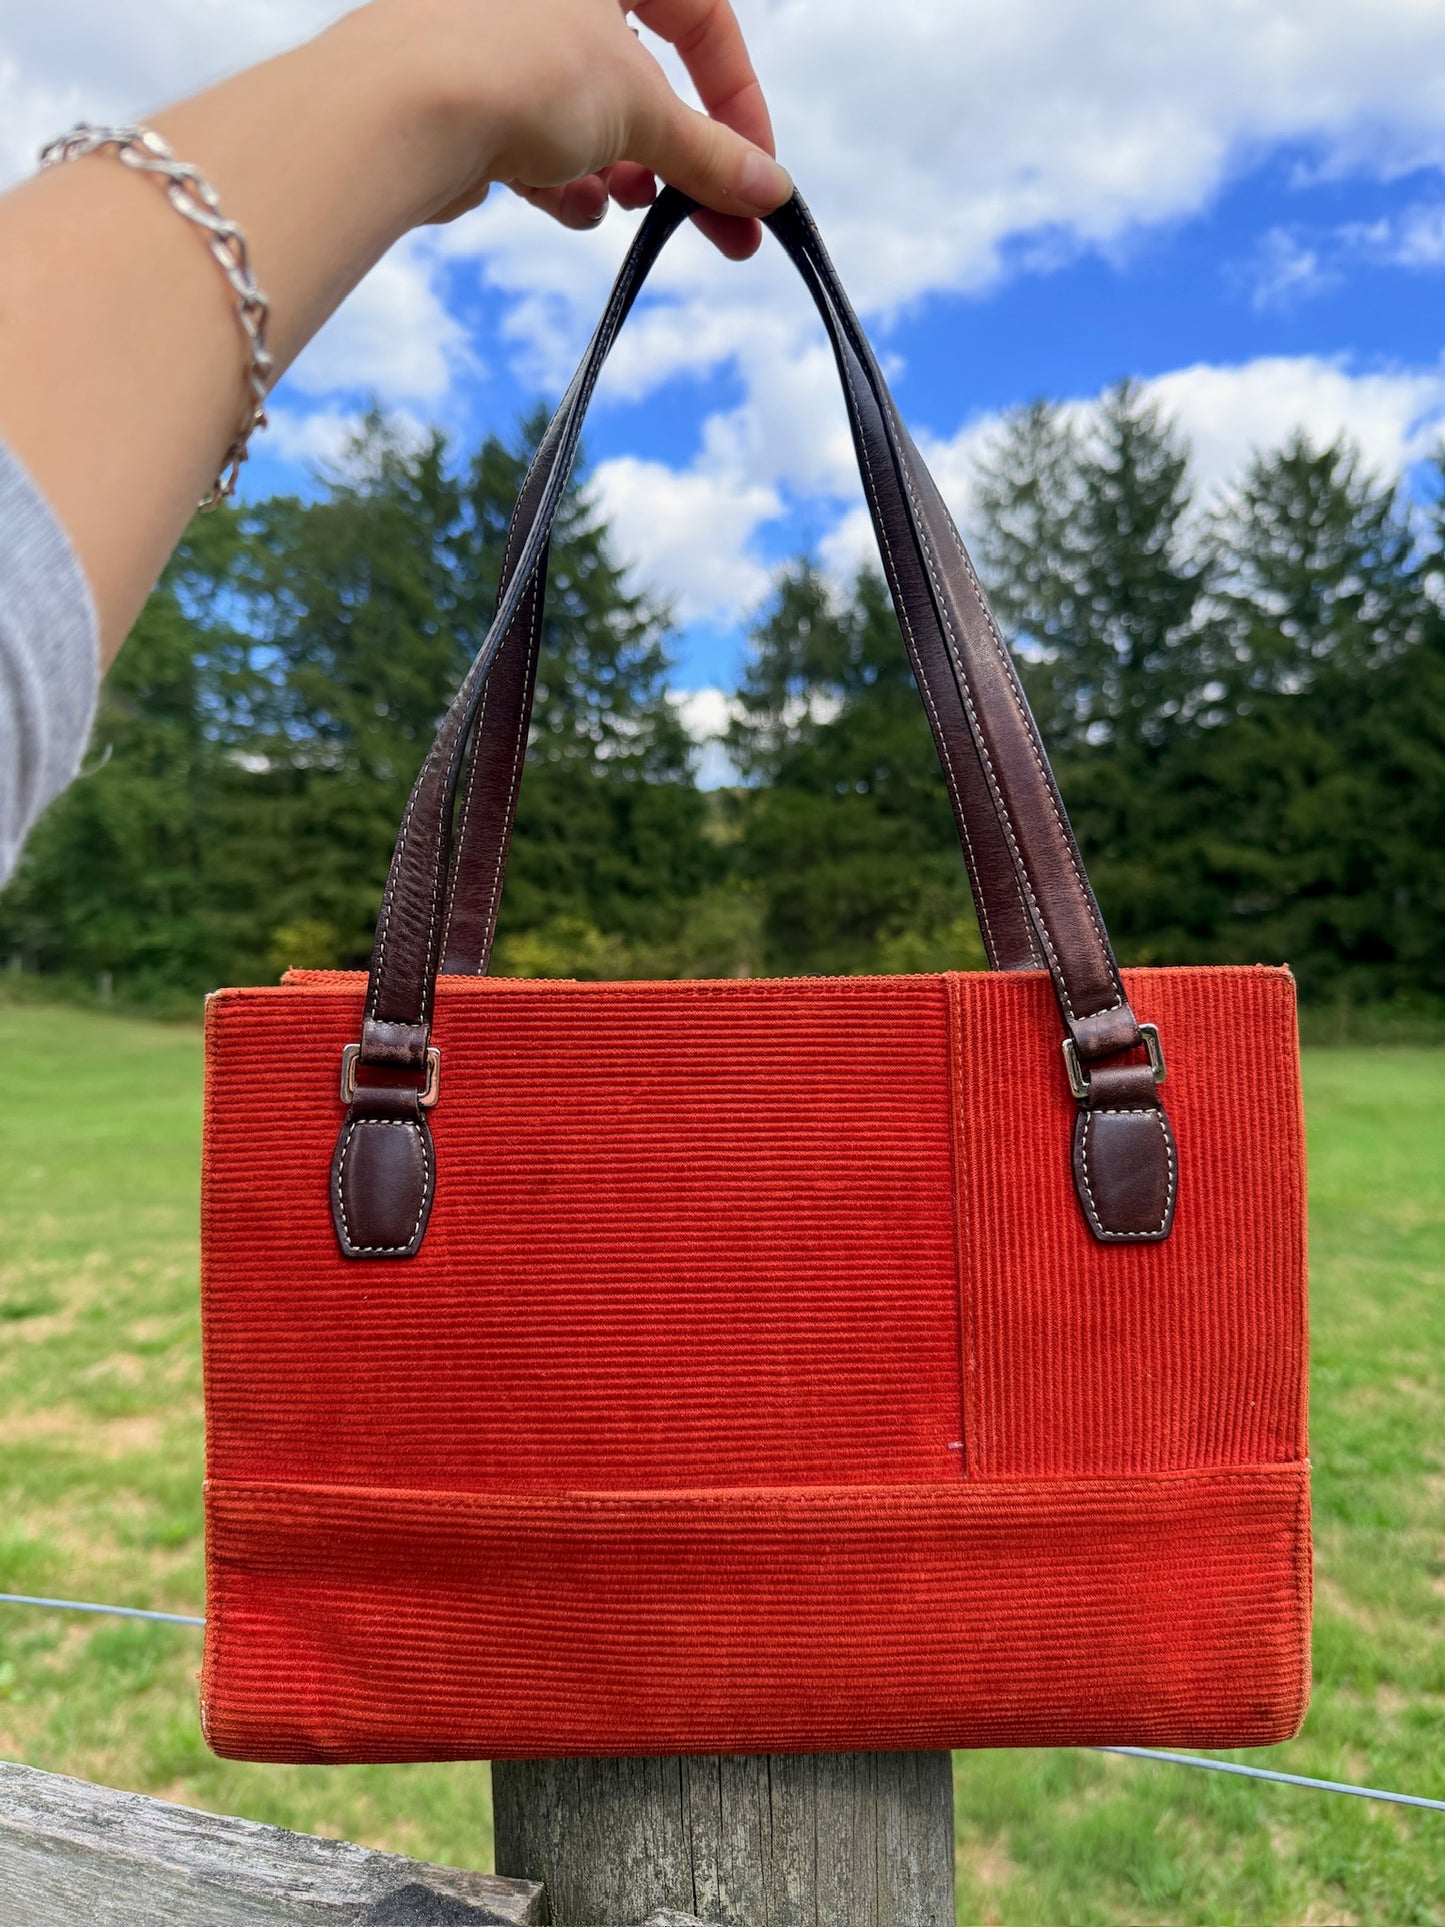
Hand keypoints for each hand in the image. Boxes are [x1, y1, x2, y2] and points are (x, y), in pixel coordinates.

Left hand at [371, 0, 790, 258]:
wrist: (395, 109)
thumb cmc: (517, 66)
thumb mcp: (641, 111)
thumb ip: (710, 154)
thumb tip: (770, 192)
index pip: (702, 14)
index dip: (738, 97)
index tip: (757, 171)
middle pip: (644, 73)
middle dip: (683, 156)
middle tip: (722, 227)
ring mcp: (503, 38)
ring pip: (589, 112)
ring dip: (622, 170)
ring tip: (630, 205)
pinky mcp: (466, 94)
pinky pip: (535, 139)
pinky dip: (564, 179)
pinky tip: (573, 208)